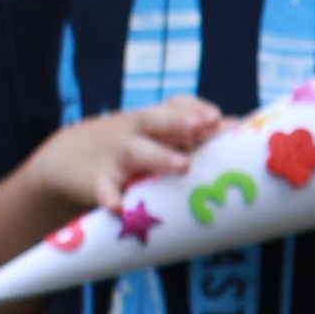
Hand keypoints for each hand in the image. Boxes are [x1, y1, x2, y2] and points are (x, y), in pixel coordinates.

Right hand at [22, 97, 223, 211]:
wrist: (67, 159)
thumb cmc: (133, 149)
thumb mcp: (158, 137)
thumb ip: (196, 137)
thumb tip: (246, 131)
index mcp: (156, 122)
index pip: (177, 107)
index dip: (196, 110)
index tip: (218, 118)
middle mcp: (138, 133)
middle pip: (158, 120)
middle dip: (181, 121)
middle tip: (203, 126)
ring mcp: (117, 156)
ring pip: (137, 151)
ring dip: (160, 157)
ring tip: (183, 165)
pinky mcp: (96, 181)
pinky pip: (103, 189)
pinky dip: (109, 196)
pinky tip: (118, 207)